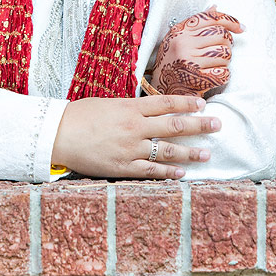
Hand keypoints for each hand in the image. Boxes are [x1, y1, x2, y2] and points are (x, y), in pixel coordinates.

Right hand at [50, 95, 219, 178]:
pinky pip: (151, 170)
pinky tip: (182, 173)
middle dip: (199, 125)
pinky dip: (169, 172)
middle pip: (174, 125)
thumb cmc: (79, 115)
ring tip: (208, 153)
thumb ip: (130, 108)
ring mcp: (130, 148)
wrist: (57, 134)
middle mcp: (135, 127)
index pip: (166, 103)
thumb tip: (149, 110)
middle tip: (218, 124)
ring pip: (168, 150)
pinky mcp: (123, 166)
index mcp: (130, 107)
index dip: (187, 103)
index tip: (203, 103)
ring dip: (191, 152)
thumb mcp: (108, 104)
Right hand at [151, 6, 241, 96]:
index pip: (210, 18)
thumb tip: (215, 7)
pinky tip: (215, 76)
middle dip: (227, 44)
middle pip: (222, 35)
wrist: (160, 91)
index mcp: (179, 31)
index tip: (241, 28)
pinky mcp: (197, 80)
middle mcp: (183, 44)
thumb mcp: (177, 38)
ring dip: (225, 61)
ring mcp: (190, 62)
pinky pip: (224, 73)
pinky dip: (224, 75)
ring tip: (215, 64)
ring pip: (225, 54)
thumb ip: (195, 24)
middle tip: (222, 52)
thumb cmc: (172, 62)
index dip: (230, 21)